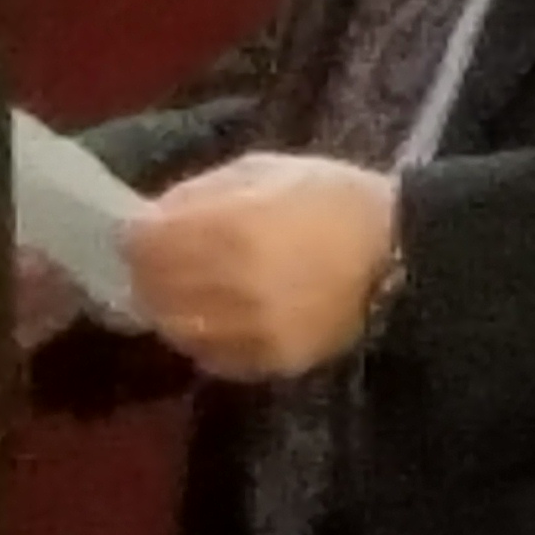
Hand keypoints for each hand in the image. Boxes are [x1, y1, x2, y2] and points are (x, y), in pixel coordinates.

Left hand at [119, 155, 398, 380]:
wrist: (399, 257)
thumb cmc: (331, 201)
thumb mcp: (265, 171)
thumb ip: (201, 193)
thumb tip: (151, 216)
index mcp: (229, 228)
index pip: (143, 243)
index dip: (135, 236)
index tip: (139, 232)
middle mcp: (231, 285)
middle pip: (151, 288)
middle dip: (147, 272)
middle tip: (157, 262)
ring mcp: (249, 330)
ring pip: (174, 327)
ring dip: (169, 307)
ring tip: (185, 290)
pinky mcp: (268, 363)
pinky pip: (209, 357)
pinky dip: (201, 338)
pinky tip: (216, 317)